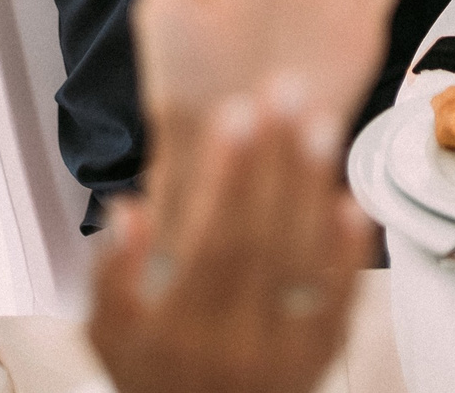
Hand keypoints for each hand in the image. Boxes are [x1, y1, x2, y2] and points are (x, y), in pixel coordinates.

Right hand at [90, 89, 369, 392]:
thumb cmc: (149, 375)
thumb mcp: (106, 334)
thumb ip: (111, 274)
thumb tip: (129, 208)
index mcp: (182, 328)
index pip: (214, 239)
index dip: (229, 175)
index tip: (237, 112)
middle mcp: (235, 342)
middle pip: (264, 237)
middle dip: (275, 160)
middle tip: (286, 90)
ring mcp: (282, 354)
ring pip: (303, 261)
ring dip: (313, 189)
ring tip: (319, 124)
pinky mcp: (317, 360)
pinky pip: (338, 302)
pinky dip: (346, 252)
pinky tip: (348, 201)